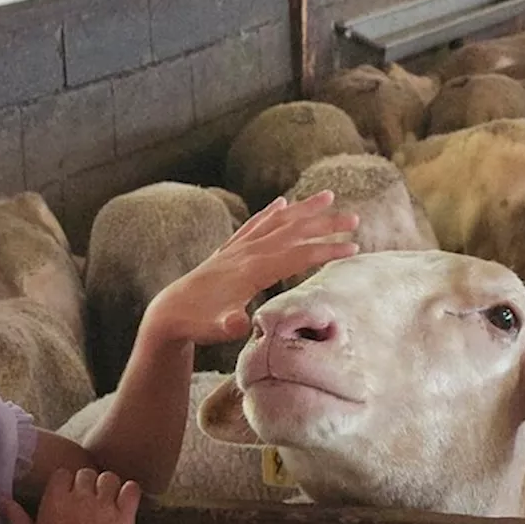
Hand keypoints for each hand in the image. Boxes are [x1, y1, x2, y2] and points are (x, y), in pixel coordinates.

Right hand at [0, 468, 141, 523]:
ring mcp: (104, 506)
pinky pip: (132, 490)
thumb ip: (14, 516)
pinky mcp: (125, 518)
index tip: (68, 496)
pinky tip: (126, 502)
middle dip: (87, 485)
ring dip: (108, 488)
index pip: (63, 474)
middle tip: (88, 504)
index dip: (67, 484)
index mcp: (54, 500)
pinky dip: (130, 492)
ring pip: (109, 478)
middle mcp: (80, 497)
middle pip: (86, 474)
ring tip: (107, 503)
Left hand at [145, 190, 358, 344]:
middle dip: (325, 223)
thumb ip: (229, 324)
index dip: (326, 250)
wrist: (169, 312)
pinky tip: (281, 203)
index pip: (298, 255)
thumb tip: (239, 324)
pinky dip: (270, 212)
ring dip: (303, 209)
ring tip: (328, 195)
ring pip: (277, 222)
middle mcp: (247, 252)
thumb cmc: (197, 323)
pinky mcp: (230, 250)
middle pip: (293, 232)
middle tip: (355, 217)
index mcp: (252, 269)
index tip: (353, 247)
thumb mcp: (214, 329)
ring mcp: (238, 248)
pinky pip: (255, 225)